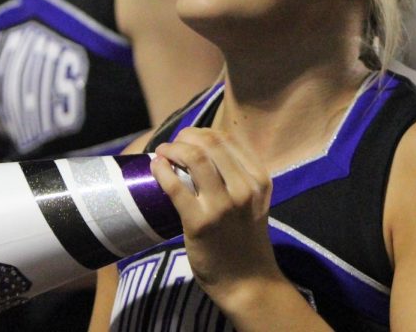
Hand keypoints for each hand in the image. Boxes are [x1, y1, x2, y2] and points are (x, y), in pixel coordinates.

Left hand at [150, 127, 281, 304]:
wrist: (247, 283)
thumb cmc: (245, 240)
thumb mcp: (253, 201)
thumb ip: (237, 175)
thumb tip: (202, 147)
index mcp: (259, 179)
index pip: (228, 138)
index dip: (202, 131)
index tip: (188, 138)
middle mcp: (245, 188)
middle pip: (211, 142)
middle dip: (186, 136)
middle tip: (173, 144)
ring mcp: (223, 205)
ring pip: (194, 157)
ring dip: (172, 148)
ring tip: (163, 152)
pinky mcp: (200, 222)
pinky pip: (175, 185)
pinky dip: (161, 170)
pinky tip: (155, 166)